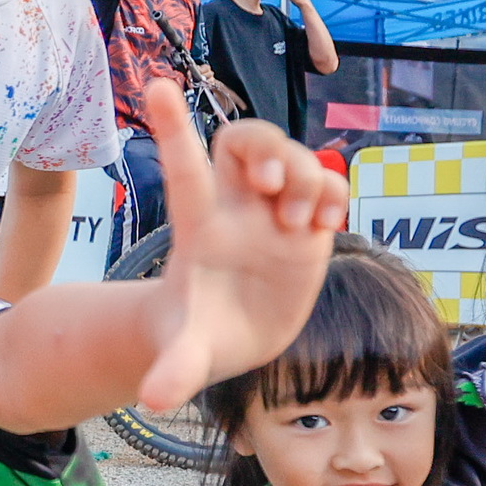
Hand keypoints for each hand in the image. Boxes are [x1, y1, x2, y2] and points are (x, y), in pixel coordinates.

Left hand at [131, 89, 350, 411]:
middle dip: (265, 149)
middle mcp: (237, 209)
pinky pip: (326, 188)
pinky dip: (332, 195)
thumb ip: (174, 370)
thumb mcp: (185, 354)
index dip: (173, 127)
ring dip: (302, 178)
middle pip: (247, 143)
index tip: (156, 86)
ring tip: (300, 223)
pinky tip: (326, 223)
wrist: (233, 339)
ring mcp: (274, 214)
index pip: (185, 166)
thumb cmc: (197, 334)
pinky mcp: (308, 228)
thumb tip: (153, 399)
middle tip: (269, 187)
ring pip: (292, 159)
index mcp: (198, 226)